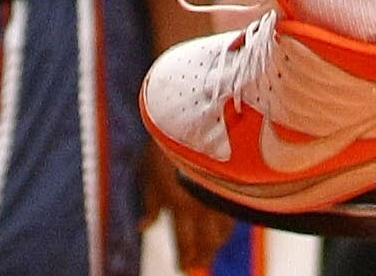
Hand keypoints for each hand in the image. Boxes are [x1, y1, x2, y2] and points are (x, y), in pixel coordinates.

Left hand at [141, 141, 226, 270]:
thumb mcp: (150, 170)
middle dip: (201, 256)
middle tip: (197, 266)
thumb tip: (144, 227)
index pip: (184, 242)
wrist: (195, 114)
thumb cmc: (165, 142)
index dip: (184, 257)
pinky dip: (227, 226)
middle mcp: (202, 205)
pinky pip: (232, 213)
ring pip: (222, 231)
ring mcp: (219, 195)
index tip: (184, 268)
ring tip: (210, 250)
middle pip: (206, 242)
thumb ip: (150, 203)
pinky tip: (223, 228)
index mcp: (180, 205)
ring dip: (215, 244)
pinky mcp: (231, 184)